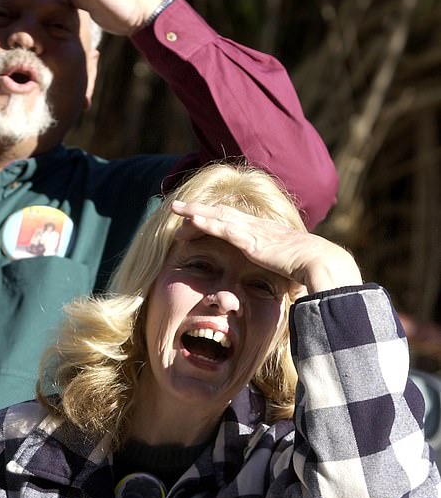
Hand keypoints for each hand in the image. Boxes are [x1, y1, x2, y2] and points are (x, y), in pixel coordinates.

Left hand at [171, 200, 362, 293]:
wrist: (323, 263)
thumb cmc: (313, 271)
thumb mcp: (293, 271)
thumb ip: (286, 275)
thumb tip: (291, 290)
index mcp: (266, 233)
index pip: (236, 222)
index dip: (217, 218)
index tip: (201, 219)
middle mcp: (258, 227)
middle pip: (222, 213)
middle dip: (200, 210)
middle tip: (179, 207)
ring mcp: (253, 231)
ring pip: (217, 216)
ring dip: (194, 212)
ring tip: (175, 208)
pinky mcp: (250, 240)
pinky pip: (222, 228)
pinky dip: (204, 222)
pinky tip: (189, 219)